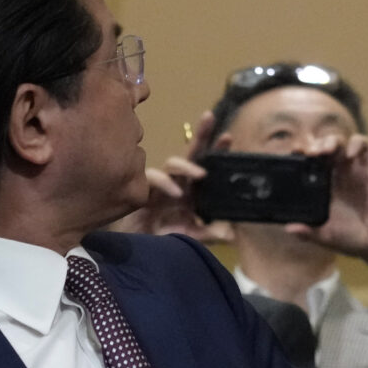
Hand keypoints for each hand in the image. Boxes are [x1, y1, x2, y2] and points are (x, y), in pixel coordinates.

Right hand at [119, 107, 219, 240]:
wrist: (138, 251)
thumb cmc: (163, 239)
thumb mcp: (190, 237)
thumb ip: (208, 234)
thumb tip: (230, 235)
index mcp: (191, 191)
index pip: (206, 165)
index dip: (216, 151)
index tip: (228, 137)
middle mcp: (177, 183)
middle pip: (190, 153)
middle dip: (200, 135)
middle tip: (210, 116)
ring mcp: (160, 186)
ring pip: (172, 163)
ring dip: (186, 165)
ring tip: (201, 175)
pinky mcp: (143, 191)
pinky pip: (152, 178)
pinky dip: (165, 183)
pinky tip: (176, 192)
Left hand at [292, 133, 367, 285]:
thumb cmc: (350, 238)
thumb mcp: (325, 236)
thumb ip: (308, 233)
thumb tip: (289, 228)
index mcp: (321, 186)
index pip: (307, 162)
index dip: (299, 154)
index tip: (293, 154)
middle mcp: (334, 174)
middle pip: (320, 147)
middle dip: (313, 144)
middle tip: (309, 153)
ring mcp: (351, 170)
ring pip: (339, 143)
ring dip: (331, 141)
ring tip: (325, 151)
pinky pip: (364, 146)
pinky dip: (357, 144)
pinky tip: (350, 154)